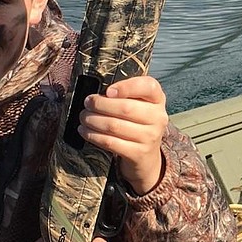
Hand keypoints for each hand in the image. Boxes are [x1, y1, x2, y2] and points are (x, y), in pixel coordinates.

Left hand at [78, 75, 167, 194]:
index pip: (148, 86)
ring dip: (93, 120)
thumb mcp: (139, 103)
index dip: (126, 87)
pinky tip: (85, 131)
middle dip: (100, 104)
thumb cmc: (137, 122)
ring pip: (114, 125)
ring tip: (84, 117)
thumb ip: (125, 93)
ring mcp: (150, 137)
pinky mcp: (138, 153)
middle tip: (87, 103)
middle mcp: (158, 117)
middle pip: (125, 108)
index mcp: (158, 99)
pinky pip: (110, 142)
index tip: (108, 91)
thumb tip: (97, 93)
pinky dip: (93, 135)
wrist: (146, 154)